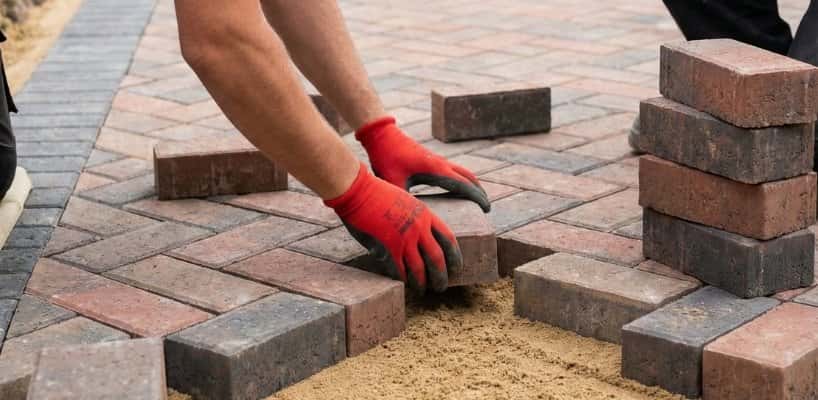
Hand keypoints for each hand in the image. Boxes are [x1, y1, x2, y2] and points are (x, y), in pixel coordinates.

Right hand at [325, 163, 461, 292]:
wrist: (359, 190)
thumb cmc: (377, 193)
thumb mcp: (405, 201)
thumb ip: (414, 218)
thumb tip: (418, 236)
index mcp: (425, 215)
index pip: (448, 239)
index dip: (454, 256)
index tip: (456, 267)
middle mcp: (418, 228)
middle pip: (437, 258)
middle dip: (441, 276)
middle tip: (441, 287)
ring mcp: (404, 239)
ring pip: (419, 269)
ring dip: (422, 283)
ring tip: (422, 292)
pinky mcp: (388, 248)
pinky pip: (399, 270)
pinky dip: (403, 280)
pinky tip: (403, 285)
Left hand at [356, 116, 490, 211]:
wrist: (382, 135)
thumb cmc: (386, 157)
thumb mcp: (393, 182)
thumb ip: (402, 200)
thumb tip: (408, 220)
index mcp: (436, 170)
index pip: (464, 185)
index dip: (478, 197)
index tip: (487, 209)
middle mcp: (440, 164)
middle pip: (469, 178)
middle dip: (480, 192)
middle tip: (486, 208)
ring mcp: (437, 160)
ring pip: (463, 172)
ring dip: (472, 185)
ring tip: (477, 200)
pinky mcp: (431, 160)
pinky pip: (454, 170)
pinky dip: (462, 180)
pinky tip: (457, 190)